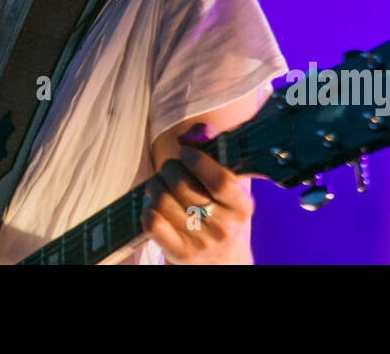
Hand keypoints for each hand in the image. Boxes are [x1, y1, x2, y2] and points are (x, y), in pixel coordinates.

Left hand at [140, 122, 254, 263]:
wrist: (222, 260)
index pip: (221, 180)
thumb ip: (214, 151)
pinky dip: (147, 207)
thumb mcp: (228, 186)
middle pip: (182, 185)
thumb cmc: (221, 211)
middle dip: (169, 168)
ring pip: (162, 200)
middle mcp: (224, 227)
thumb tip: (198, 129)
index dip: (197, 159)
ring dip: (155, 186)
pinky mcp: (180, 254)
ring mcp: (201, 243)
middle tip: (170, 169)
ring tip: (160, 185)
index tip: (186, 151)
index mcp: (241, 206)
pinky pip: (152, 222)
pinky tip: (155, 205)